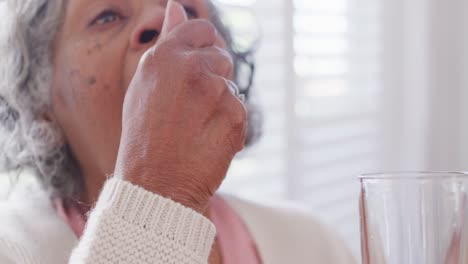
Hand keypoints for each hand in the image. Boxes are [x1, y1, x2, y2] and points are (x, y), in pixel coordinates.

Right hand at [114, 0, 246, 212]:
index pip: (202, 29)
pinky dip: (228, 123)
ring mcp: (217, 92)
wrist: (156, 184)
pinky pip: (239, 110)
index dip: (203, 46)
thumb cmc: (144, 136)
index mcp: (165, 57)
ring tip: (196, 126)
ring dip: (220, 101)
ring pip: (231, 86)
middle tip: (191, 106)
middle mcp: (193, 68)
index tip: (198, 63)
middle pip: (221, 56)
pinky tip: (208, 139)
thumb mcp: (144, 85)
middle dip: (212, 76)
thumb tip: (177, 7)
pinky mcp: (236, 116)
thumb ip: (167, 42)